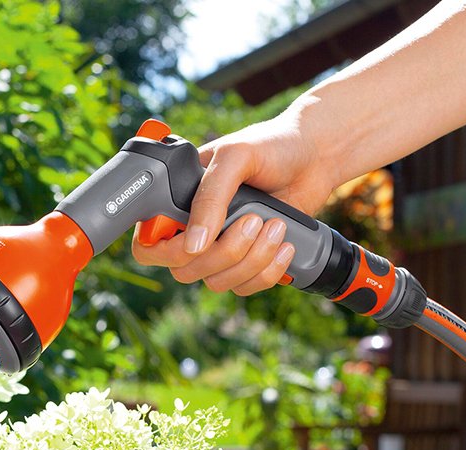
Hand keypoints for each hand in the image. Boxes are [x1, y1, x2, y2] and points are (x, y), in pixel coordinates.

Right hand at [132, 111, 336, 295]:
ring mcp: (221, 248)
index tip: (194, 241)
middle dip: (223, 253)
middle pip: (185, 270)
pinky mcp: (249, 261)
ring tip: (275, 226)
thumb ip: (210, 197)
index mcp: (178, 201)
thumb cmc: (272, 145)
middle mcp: (195, 229)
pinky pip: (244, 287)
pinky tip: (284, 244)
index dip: (165, 252)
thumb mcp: (234, 158)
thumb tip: (193, 244)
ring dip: (251, 260)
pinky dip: (267, 271)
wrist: (316, 156)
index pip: (149, 244)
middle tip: (253, 221)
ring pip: (217, 282)